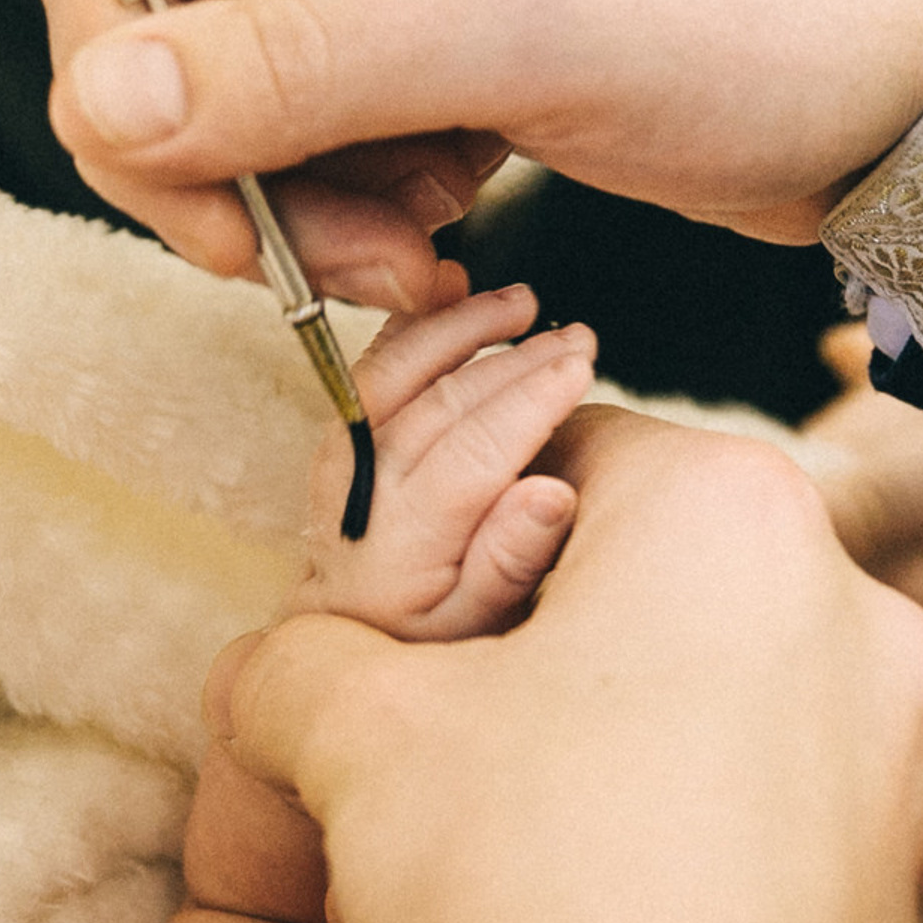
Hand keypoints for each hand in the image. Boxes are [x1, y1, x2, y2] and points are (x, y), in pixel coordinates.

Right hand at [39, 0, 922, 311]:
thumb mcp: (520, 28)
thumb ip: (299, 64)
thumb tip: (98, 96)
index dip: (135, 108)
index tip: (235, 233)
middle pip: (176, 47)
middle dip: (238, 179)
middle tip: (366, 267)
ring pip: (251, 115)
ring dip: (315, 213)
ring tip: (435, 255)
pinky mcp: (455, 46)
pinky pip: (341, 143)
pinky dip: (375, 211)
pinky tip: (462, 230)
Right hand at [214, 405, 922, 922]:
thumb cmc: (541, 895)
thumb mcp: (360, 744)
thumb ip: (300, 667)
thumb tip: (271, 672)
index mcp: (731, 511)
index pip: (577, 446)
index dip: (472, 521)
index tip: (425, 607)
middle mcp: (854, 605)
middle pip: (667, 576)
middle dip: (559, 639)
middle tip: (459, 729)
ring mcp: (908, 746)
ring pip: (738, 694)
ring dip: (641, 735)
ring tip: (534, 838)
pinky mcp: (922, 874)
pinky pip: (802, 816)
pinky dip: (727, 835)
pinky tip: (653, 900)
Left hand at [287, 285, 593, 640]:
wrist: (345, 630)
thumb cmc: (425, 631)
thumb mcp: (477, 625)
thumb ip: (512, 561)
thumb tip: (551, 495)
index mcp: (403, 537)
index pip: (474, 450)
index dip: (530, 400)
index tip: (581, 364)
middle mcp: (363, 486)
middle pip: (445, 401)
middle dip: (517, 360)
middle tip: (579, 337)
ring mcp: (344, 452)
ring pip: (400, 367)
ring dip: (464, 326)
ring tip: (524, 304)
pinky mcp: (340, 430)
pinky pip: (375, 362)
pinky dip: (416, 322)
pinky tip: (457, 290)